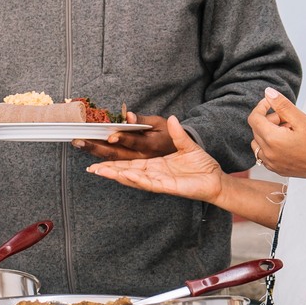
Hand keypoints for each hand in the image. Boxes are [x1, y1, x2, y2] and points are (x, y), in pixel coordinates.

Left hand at [75, 113, 176, 160]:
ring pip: (112, 160)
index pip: (135, 142)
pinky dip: (100, 159)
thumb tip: (128, 115)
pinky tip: (88, 153)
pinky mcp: (131, 166)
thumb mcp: (159, 123)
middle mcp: (142, 158)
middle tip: (80, 140)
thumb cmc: (166, 133)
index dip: (122, 138)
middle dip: (96, 147)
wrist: (174, 150)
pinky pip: (114, 163)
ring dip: (94, 152)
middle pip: (117, 154)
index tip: (110, 135)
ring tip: (79, 144)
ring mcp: (136, 164)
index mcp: (152, 146)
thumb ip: (143, 120)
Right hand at [86, 116, 227, 203]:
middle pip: (125, 171)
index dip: (114, 160)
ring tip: (99, 171)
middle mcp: (152, 174)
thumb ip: (177, 132)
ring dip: (116, 175)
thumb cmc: (201, 165)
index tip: (99, 156)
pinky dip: (136, 179)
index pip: (129, 162)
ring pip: (132, 178)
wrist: (215, 178)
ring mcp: (158, 181)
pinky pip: (148, 183)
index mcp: (154, 165)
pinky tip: (125, 175)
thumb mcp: (186, 145)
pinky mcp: (166, 187)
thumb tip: (171, 118)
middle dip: (107, 169)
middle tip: (90, 167)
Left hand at [247, 87, 305, 183]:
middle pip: (257, 129)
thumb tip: (268, 93)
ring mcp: (271, 163)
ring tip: (288, 132)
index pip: (254, 118)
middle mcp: (268, 154)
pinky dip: (271, 146)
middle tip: (289, 119)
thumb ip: (282, 105)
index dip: (261, 107)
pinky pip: (264, 154)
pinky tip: (287, 143)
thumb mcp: (301, 119)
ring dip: (269, 133)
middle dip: (269, 120)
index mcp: (272, 140)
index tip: (272, 103)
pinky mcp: (276, 169)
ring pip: (258, 142)